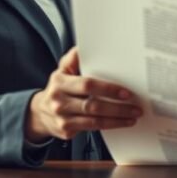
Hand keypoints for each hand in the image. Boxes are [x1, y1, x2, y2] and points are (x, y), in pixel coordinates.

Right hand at [25, 47, 142, 142]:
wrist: (40, 112)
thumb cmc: (60, 87)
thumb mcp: (63, 69)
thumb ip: (75, 57)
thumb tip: (86, 45)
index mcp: (60, 82)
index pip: (88, 85)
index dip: (108, 89)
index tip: (126, 92)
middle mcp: (59, 102)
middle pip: (93, 106)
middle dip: (118, 108)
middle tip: (136, 108)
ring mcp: (62, 119)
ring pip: (94, 121)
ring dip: (117, 120)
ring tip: (133, 116)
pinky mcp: (66, 131)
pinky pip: (92, 129)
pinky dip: (109, 126)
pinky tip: (122, 123)